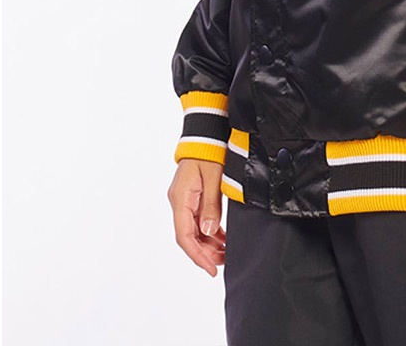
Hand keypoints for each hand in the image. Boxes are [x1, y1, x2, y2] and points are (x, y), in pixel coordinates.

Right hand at [167, 158, 225, 275]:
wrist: (205, 135)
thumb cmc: (208, 152)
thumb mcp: (213, 178)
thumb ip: (211, 205)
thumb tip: (209, 231)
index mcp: (180, 199)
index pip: (185, 236)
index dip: (197, 255)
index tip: (210, 269)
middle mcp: (179, 202)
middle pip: (189, 236)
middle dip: (205, 253)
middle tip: (223, 262)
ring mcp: (185, 200)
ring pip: (194, 230)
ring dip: (209, 243)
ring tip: (225, 252)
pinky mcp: (192, 197)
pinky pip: (199, 220)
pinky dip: (210, 231)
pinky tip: (222, 238)